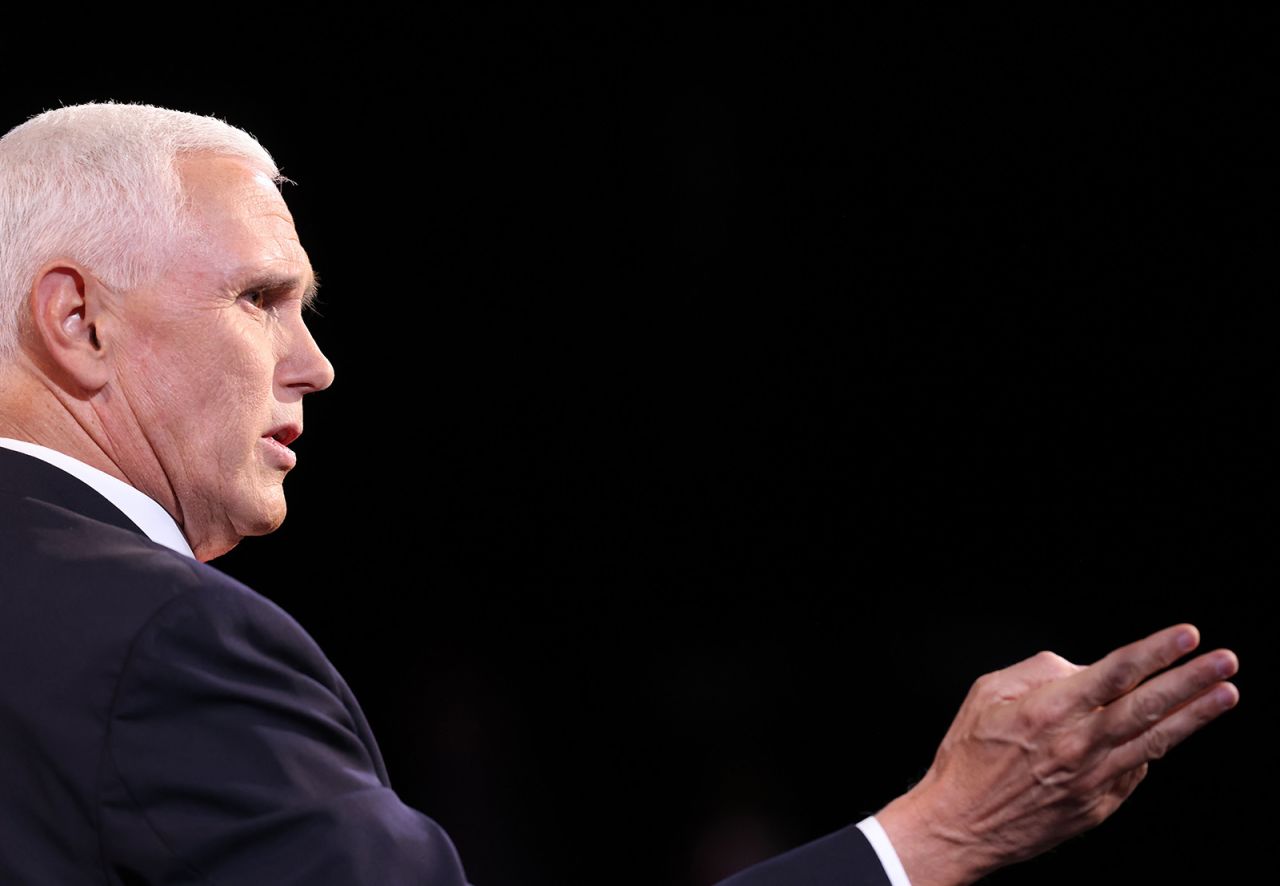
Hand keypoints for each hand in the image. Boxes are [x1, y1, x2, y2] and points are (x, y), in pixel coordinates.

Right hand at [875, 624, 1238, 885]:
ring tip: (1226, 694)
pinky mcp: (1099, 807)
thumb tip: (1085, 671)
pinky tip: (1162, 732)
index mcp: (1048, 711)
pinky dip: (1150, 748)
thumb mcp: (986, 694)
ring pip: (1155, 742)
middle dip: (1191, 681)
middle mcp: (1077, 746)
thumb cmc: (967, 756)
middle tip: (1225, 661)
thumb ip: (1038, 672)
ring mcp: (1093, 781)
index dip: (1154, 652)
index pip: (1114, 673)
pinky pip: (1133, 770)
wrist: (960, 824)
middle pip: (1147, 707)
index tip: (1187, 636)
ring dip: (1193, 716)